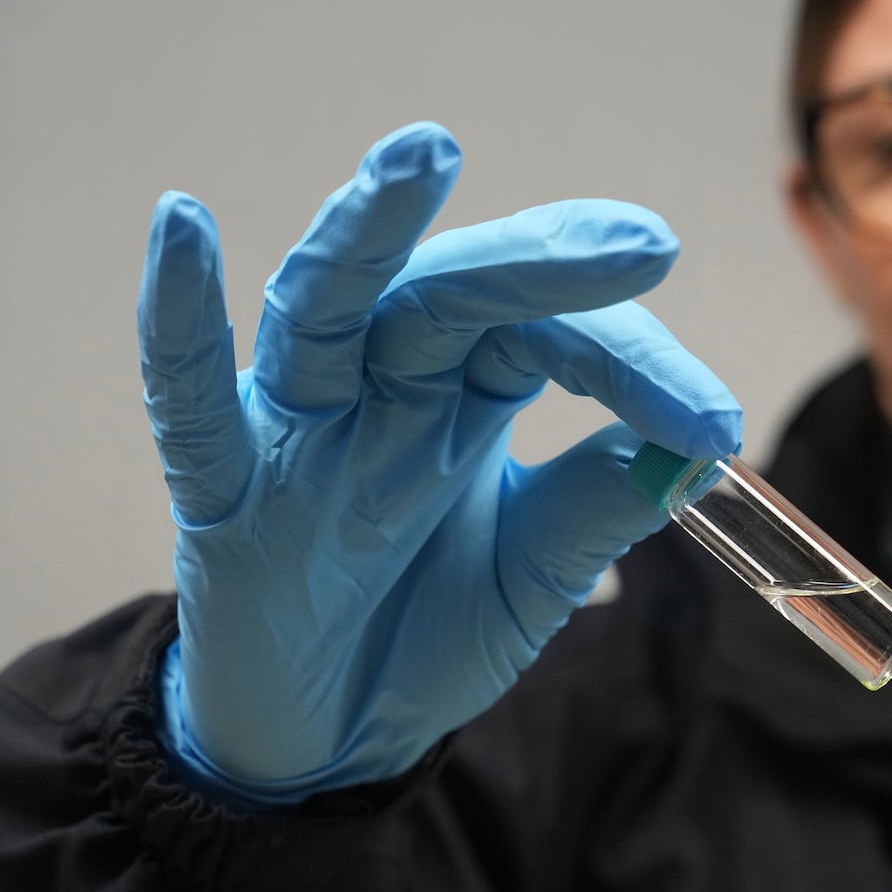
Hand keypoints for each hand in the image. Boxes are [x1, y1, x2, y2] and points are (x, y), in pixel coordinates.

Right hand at [137, 122, 739, 805]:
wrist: (329, 736)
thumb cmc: (427, 632)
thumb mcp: (535, 577)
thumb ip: (598, 509)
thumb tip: (692, 452)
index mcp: (466, 393)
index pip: (549, 336)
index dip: (633, 364)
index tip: (714, 424)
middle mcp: (384, 386)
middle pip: (450, 293)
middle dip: (537, 262)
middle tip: (634, 244)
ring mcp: (299, 427)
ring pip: (326, 307)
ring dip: (368, 231)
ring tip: (420, 155)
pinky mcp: (222, 489)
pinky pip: (192, 398)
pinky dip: (177, 319)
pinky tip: (180, 226)